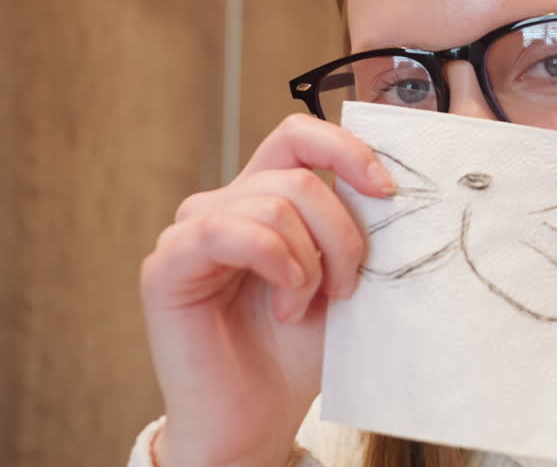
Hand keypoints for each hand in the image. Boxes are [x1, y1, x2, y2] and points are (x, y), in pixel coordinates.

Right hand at [140, 114, 394, 466]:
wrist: (260, 419)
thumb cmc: (295, 353)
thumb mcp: (342, 278)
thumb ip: (354, 228)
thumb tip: (389, 186)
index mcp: (263, 198)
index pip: (299, 135)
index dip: (346, 149)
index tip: (387, 190)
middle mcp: (223, 204)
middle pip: (299, 176)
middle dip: (342, 233)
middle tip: (348, 286)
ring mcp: (191, 231)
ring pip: (273, 204)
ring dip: (310, 261)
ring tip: (306, 306)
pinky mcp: (166, 264)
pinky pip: (228, 230)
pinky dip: (276, 265)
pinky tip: (284, 305)